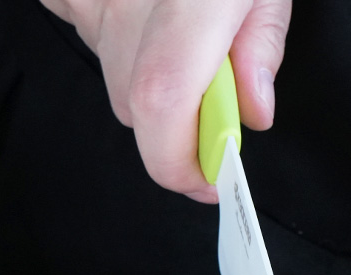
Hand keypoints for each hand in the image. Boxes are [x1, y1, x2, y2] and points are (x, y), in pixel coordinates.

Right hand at [41, 0, 291, 200]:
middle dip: (181, 120)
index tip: (210, 180)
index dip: (181, 162)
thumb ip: (261, 44)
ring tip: (178, 19)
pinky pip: (88, 35)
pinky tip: (145, 6)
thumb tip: (253, 113)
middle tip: (217, 88)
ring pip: (112, 74)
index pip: (162, 106)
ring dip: (150, 71)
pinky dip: (119, 36)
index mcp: (190, 1)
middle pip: (138, 106)